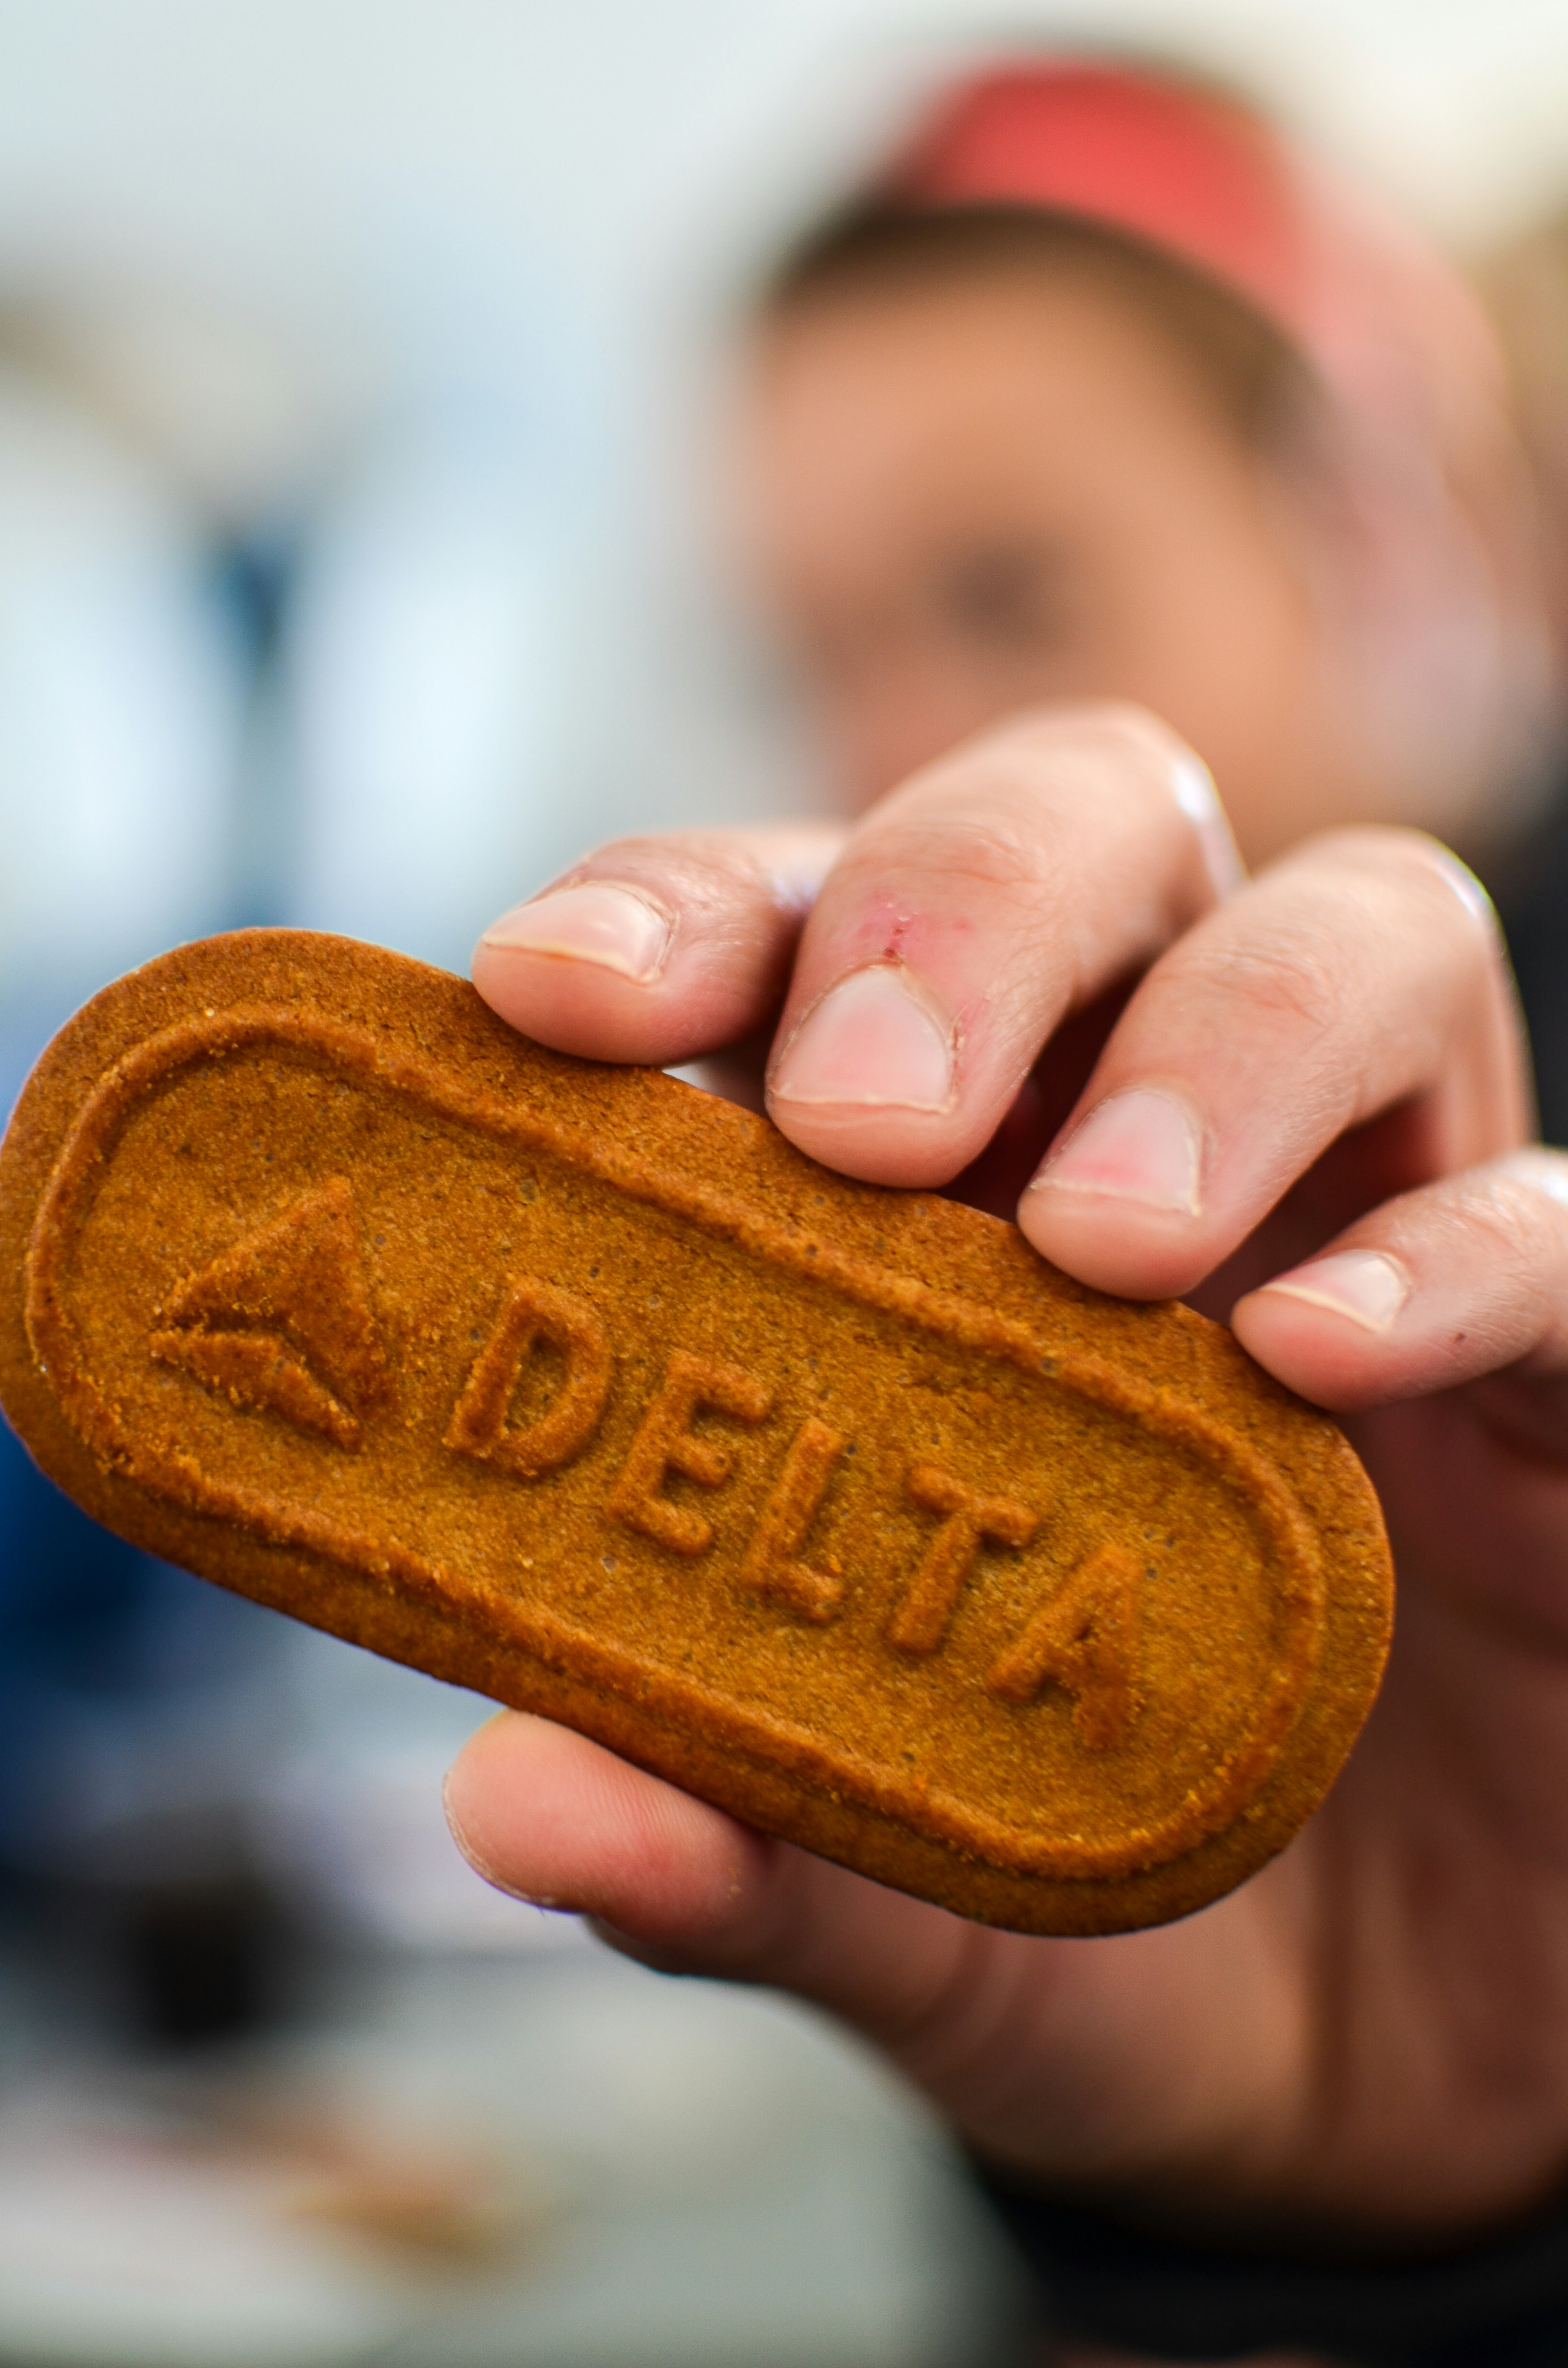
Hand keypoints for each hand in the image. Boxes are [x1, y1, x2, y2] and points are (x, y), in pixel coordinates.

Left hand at [446, 704, 1567, 2243]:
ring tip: (1111, 1240)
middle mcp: (1148, 1147)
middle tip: (869, 1115)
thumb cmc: (1087, 1910)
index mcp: (929, 1204)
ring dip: (1223, 1038)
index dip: (684, 917)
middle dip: (962, 909)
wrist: (1362, 2074)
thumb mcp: (895, 1885)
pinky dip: (1455, 1256)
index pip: (800, 944)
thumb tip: (515, 1801)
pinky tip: (1321, 1354)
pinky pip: (1558, 1226)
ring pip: (1363, 931)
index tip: (552, 996)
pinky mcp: (1565, 1375)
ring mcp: (1376, 1227)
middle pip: (1087, 829)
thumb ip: (729, 1835)